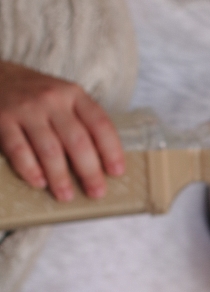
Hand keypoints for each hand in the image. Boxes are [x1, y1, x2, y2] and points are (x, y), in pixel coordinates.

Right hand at [0, 61, 124, 200]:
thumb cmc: (38, 97)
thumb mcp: (64, 99)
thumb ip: (81, 123)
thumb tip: (102, 165)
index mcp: (73, 95)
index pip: (100, 124)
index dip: (111, 150)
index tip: (117, 172)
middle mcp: (52, 99)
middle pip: (77, 140)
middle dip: (89, 171)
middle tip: (96, 193)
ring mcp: (27, 109)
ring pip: (49, 148)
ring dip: (60, 176)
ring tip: (66, 196)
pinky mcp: (3, 119)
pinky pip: (18, 149)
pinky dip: (29, 169)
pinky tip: (39, 182)